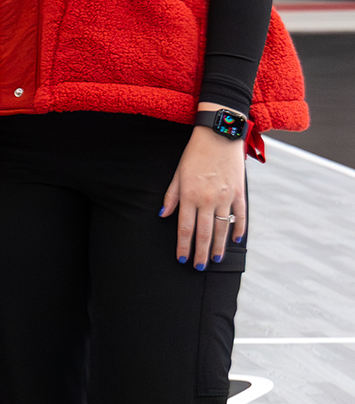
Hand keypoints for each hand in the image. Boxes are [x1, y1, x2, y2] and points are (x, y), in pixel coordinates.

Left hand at [161, 107, 247, 266]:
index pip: (185, 228)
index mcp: (189, 196)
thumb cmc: (194, 154)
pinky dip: (239, 229)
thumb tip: (163, 214)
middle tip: (199, 267)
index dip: (183, 245)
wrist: (219, 136)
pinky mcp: (239, 193)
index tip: (181, 258)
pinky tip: (235, 240)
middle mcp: (207, 200)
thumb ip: (171, 196)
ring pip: (222, 229)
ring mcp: (225, 198)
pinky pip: (240, 216)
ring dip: (219, 247)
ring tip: (216, 260)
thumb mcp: (177, 173)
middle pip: (203, 233)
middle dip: (200, 253)